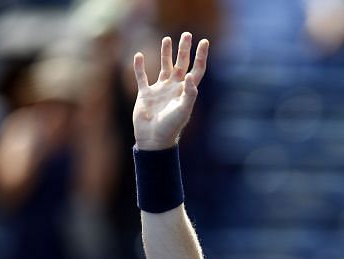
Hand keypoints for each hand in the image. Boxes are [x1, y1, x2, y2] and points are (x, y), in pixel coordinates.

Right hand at [132, 32, 208, 149]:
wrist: (154, 139)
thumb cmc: (171, 127)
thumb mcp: (183, 110)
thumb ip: (189, 93)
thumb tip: (190, 75)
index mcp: (186, 91)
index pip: (196, 70)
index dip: (201, 56)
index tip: (204, 42)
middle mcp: (174, 88)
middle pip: (181, 64)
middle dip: (184, 50)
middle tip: (187, 34)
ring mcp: (160, 90)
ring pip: (164, 67)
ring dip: (166, 54)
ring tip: (167, 39)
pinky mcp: (145, 94)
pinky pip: (142, 77)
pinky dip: (139, 67)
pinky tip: (138, 55)